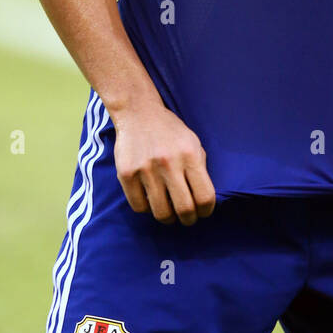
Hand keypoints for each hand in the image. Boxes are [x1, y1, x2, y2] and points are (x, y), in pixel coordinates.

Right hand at [111, 100, 214, 225]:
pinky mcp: (126, 174)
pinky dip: (147, 209)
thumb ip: (199, 169)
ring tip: (170, 214)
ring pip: (161, 212)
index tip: (203, 212)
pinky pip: (139, 206)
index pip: (205, 196)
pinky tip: (151, 201)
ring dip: (168, 218)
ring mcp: (145, 169)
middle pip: (184, 209)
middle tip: (187, 218)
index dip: (206, 211)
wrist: (138, 113)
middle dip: (189, 219)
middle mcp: (169, 163)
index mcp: (190, 155)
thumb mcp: (193, 143)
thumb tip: (203, 200)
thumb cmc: (170, 131)